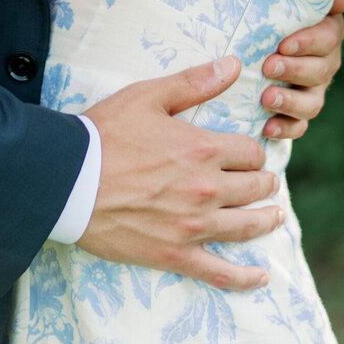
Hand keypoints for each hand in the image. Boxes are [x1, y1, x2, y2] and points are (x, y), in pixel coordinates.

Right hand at [80, 57, 281, 290]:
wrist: (68, 179)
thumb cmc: (105, 133)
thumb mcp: (148, 96)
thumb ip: (195, 82)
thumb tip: (235, 64)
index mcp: (202, 148)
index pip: (250, 152)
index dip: (251, 151)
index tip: (246, 153)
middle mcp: (206, 189)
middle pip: (255, 188)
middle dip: (263, 182)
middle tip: (263, 182)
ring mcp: (193, 226)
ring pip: (247, 226)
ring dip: (266, 220)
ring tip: (275, 216)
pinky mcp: (176, 254)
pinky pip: (220, 273)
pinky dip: (245, 278)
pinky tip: (261, 277)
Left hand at [260, 0, 343, 139]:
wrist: (258, 38)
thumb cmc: (274, 9)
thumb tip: (339, 1)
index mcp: (327, 32)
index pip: (327, 37)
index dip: (307, 42)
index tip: (283, 44)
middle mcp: (326, 62)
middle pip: (320, 71)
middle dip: (294, 70)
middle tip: (268, 66)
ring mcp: (314, 90)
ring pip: (313, 102)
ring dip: (290, 102)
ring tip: (266, 98)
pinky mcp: (299, 113)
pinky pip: (299, 126)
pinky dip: (285, 128)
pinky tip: (266, 128)